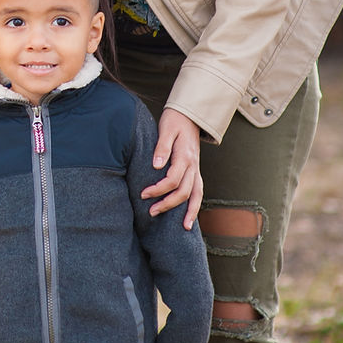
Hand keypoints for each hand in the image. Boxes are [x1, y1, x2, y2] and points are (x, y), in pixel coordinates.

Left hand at [142, 108, 201, 228]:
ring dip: (190, 211)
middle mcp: (193, 165)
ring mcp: (196, 169)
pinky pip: (198, 190)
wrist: (189, 114)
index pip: (172, 180)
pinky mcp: (196, 170)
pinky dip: (195, 204)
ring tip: (184, 227)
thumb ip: (162, 147)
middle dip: (168, 204)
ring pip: (197, 194)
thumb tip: (156, 165)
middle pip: (184, 191)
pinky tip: (189, 215)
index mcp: (185, 156)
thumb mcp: (166, 129)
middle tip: (151, 212)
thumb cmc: (174, 121)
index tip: (143, 194)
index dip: (158, 190)